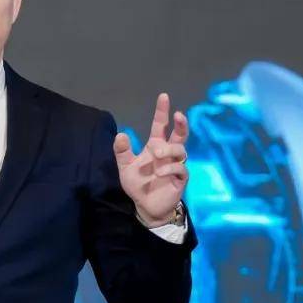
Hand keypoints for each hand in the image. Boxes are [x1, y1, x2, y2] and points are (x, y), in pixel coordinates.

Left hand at [113, 92, 188, 225]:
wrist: (145, 206)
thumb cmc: (138, 184)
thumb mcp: (125, 167)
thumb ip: (122, 151)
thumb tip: (121, 134)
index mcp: (155, 146)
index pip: (161, 125)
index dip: (162, 111)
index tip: (163, 96)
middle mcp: (168, 153)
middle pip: (180, 134)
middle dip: (181, 123)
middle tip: (178, 115)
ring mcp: (176, 165)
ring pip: (180, 149)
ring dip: (169, 149)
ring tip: (157, 154)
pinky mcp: (180, 179)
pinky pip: (181, 169)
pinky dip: (170, 168)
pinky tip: (159, 172)